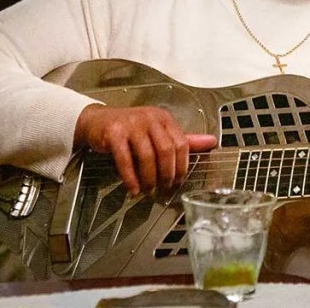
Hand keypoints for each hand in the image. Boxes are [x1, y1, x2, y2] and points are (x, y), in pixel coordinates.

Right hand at [74, 104, 216, 196]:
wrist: (97, 121)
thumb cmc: (130, 128)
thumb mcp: (158, 131)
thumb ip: (184, 139)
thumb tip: (212, 142)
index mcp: (164, 118)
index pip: (181, 143)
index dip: (182, 166)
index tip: (179, 180)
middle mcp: (149, 118)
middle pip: (166, 150)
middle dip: (167, 174)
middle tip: (164, 188)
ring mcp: (131, 124)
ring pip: (147, 156)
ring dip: (149, 179)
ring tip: (148, 191)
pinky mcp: (114, 133)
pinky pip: (125, 160)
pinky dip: (130, 178)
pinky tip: (133, 189)